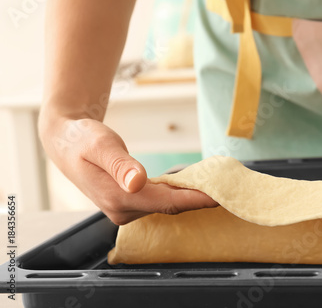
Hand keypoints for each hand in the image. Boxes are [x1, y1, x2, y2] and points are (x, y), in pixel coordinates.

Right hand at [39, 117, 217, 224]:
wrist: (65, 143)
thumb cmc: (82, 139)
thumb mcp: (100, 145)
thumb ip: (120, 164)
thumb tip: (138, 182)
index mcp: (117, 197)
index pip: (166, 202)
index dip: (194, 200)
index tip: (219, 196)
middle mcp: (122, 210)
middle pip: (169, 206)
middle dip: (198, 199)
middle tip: (227, 189)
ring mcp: (124, 209)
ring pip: (165, 205)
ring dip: (189, 197)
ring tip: (216, 185)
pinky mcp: (128, 203)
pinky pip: (159, 201)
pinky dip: (177, 193)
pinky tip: (191, 184)